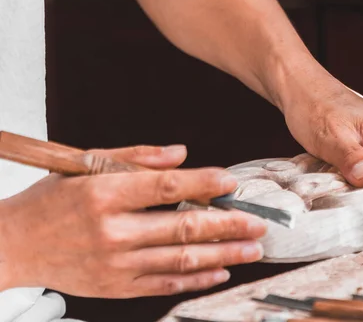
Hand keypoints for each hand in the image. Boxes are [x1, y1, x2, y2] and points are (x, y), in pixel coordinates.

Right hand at [0, 145, 265, 297]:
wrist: (12, 245)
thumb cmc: (50, 201)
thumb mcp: (85, 166)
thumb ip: (136, 157)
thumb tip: (182, 154)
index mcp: (104, 193)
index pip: (166, 187)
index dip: (205, 184)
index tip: (232, 182)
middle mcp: (111, 231)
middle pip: (183, 227)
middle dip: (228, 225)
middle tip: (258, 223)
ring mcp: (115, 264)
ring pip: (181, 259)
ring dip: (223, 255)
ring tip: (252, 249)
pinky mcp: (116, 288)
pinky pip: (164, 285)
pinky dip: (196, 279)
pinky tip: (220, 272)